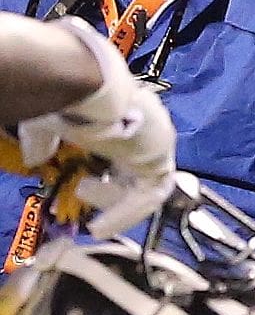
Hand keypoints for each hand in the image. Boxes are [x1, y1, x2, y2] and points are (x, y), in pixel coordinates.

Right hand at [16, 20, 176, 237]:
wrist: (89, 88)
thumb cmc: (72, 98)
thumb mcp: (51, 122)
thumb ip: (44, 141)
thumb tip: (33, 158)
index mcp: (126, 114)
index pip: (126, 152)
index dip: (108, 176)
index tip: (84, 188)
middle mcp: (148, 128)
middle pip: (139, 171)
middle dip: (113, 192)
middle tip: (85, 197)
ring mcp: (158, 142)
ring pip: (147, 185)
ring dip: (119, 206)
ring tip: (96, 222)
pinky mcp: (162, 157)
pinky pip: (151, 195)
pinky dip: (126, 213)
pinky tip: (101, 226)